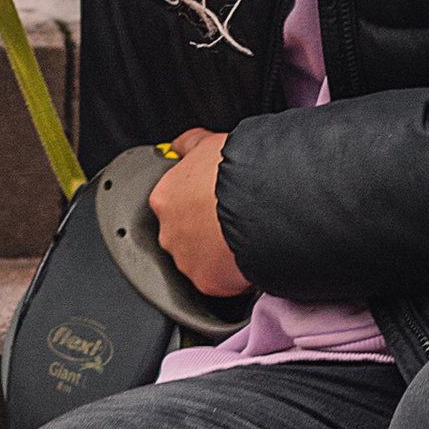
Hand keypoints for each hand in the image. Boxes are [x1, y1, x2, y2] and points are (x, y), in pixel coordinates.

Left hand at [148, 126, 246, 297]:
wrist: (263, 203)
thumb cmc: (239, 172)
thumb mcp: (209, 144)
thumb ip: (190, 145)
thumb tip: (181, 145)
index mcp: (165, 198)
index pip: (175, 205)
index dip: (198, 203)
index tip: (215, 202)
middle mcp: (169, 232)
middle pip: (186, 236)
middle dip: (206, 231)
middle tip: (233, 220)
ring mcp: (187, 260)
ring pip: (202, 261)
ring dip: (219, 255)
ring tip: (245, 238)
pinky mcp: (207, 283)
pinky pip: (221, 282)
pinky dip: (234, 275)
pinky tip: (249, 257)